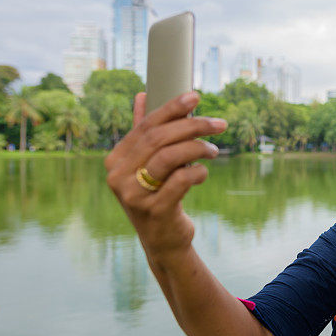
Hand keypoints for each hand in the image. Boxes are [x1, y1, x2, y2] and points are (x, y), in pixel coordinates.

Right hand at [104, 91, 226, 260]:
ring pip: (170, 156)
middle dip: (194, 126)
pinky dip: (198, 172)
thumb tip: (142, 95)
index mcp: (115, 160)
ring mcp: (133, 195)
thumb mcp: (147, 165)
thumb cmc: (158, 195)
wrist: (163, 241)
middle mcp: (118, 176)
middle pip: (159, 138)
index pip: (146, 125)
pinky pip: (182, 180)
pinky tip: (203, 173)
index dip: (172, 107)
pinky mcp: (154, 210)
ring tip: (214, 150)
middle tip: (220, 124)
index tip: (196, 96)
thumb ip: (143, 133)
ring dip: (198, 148)